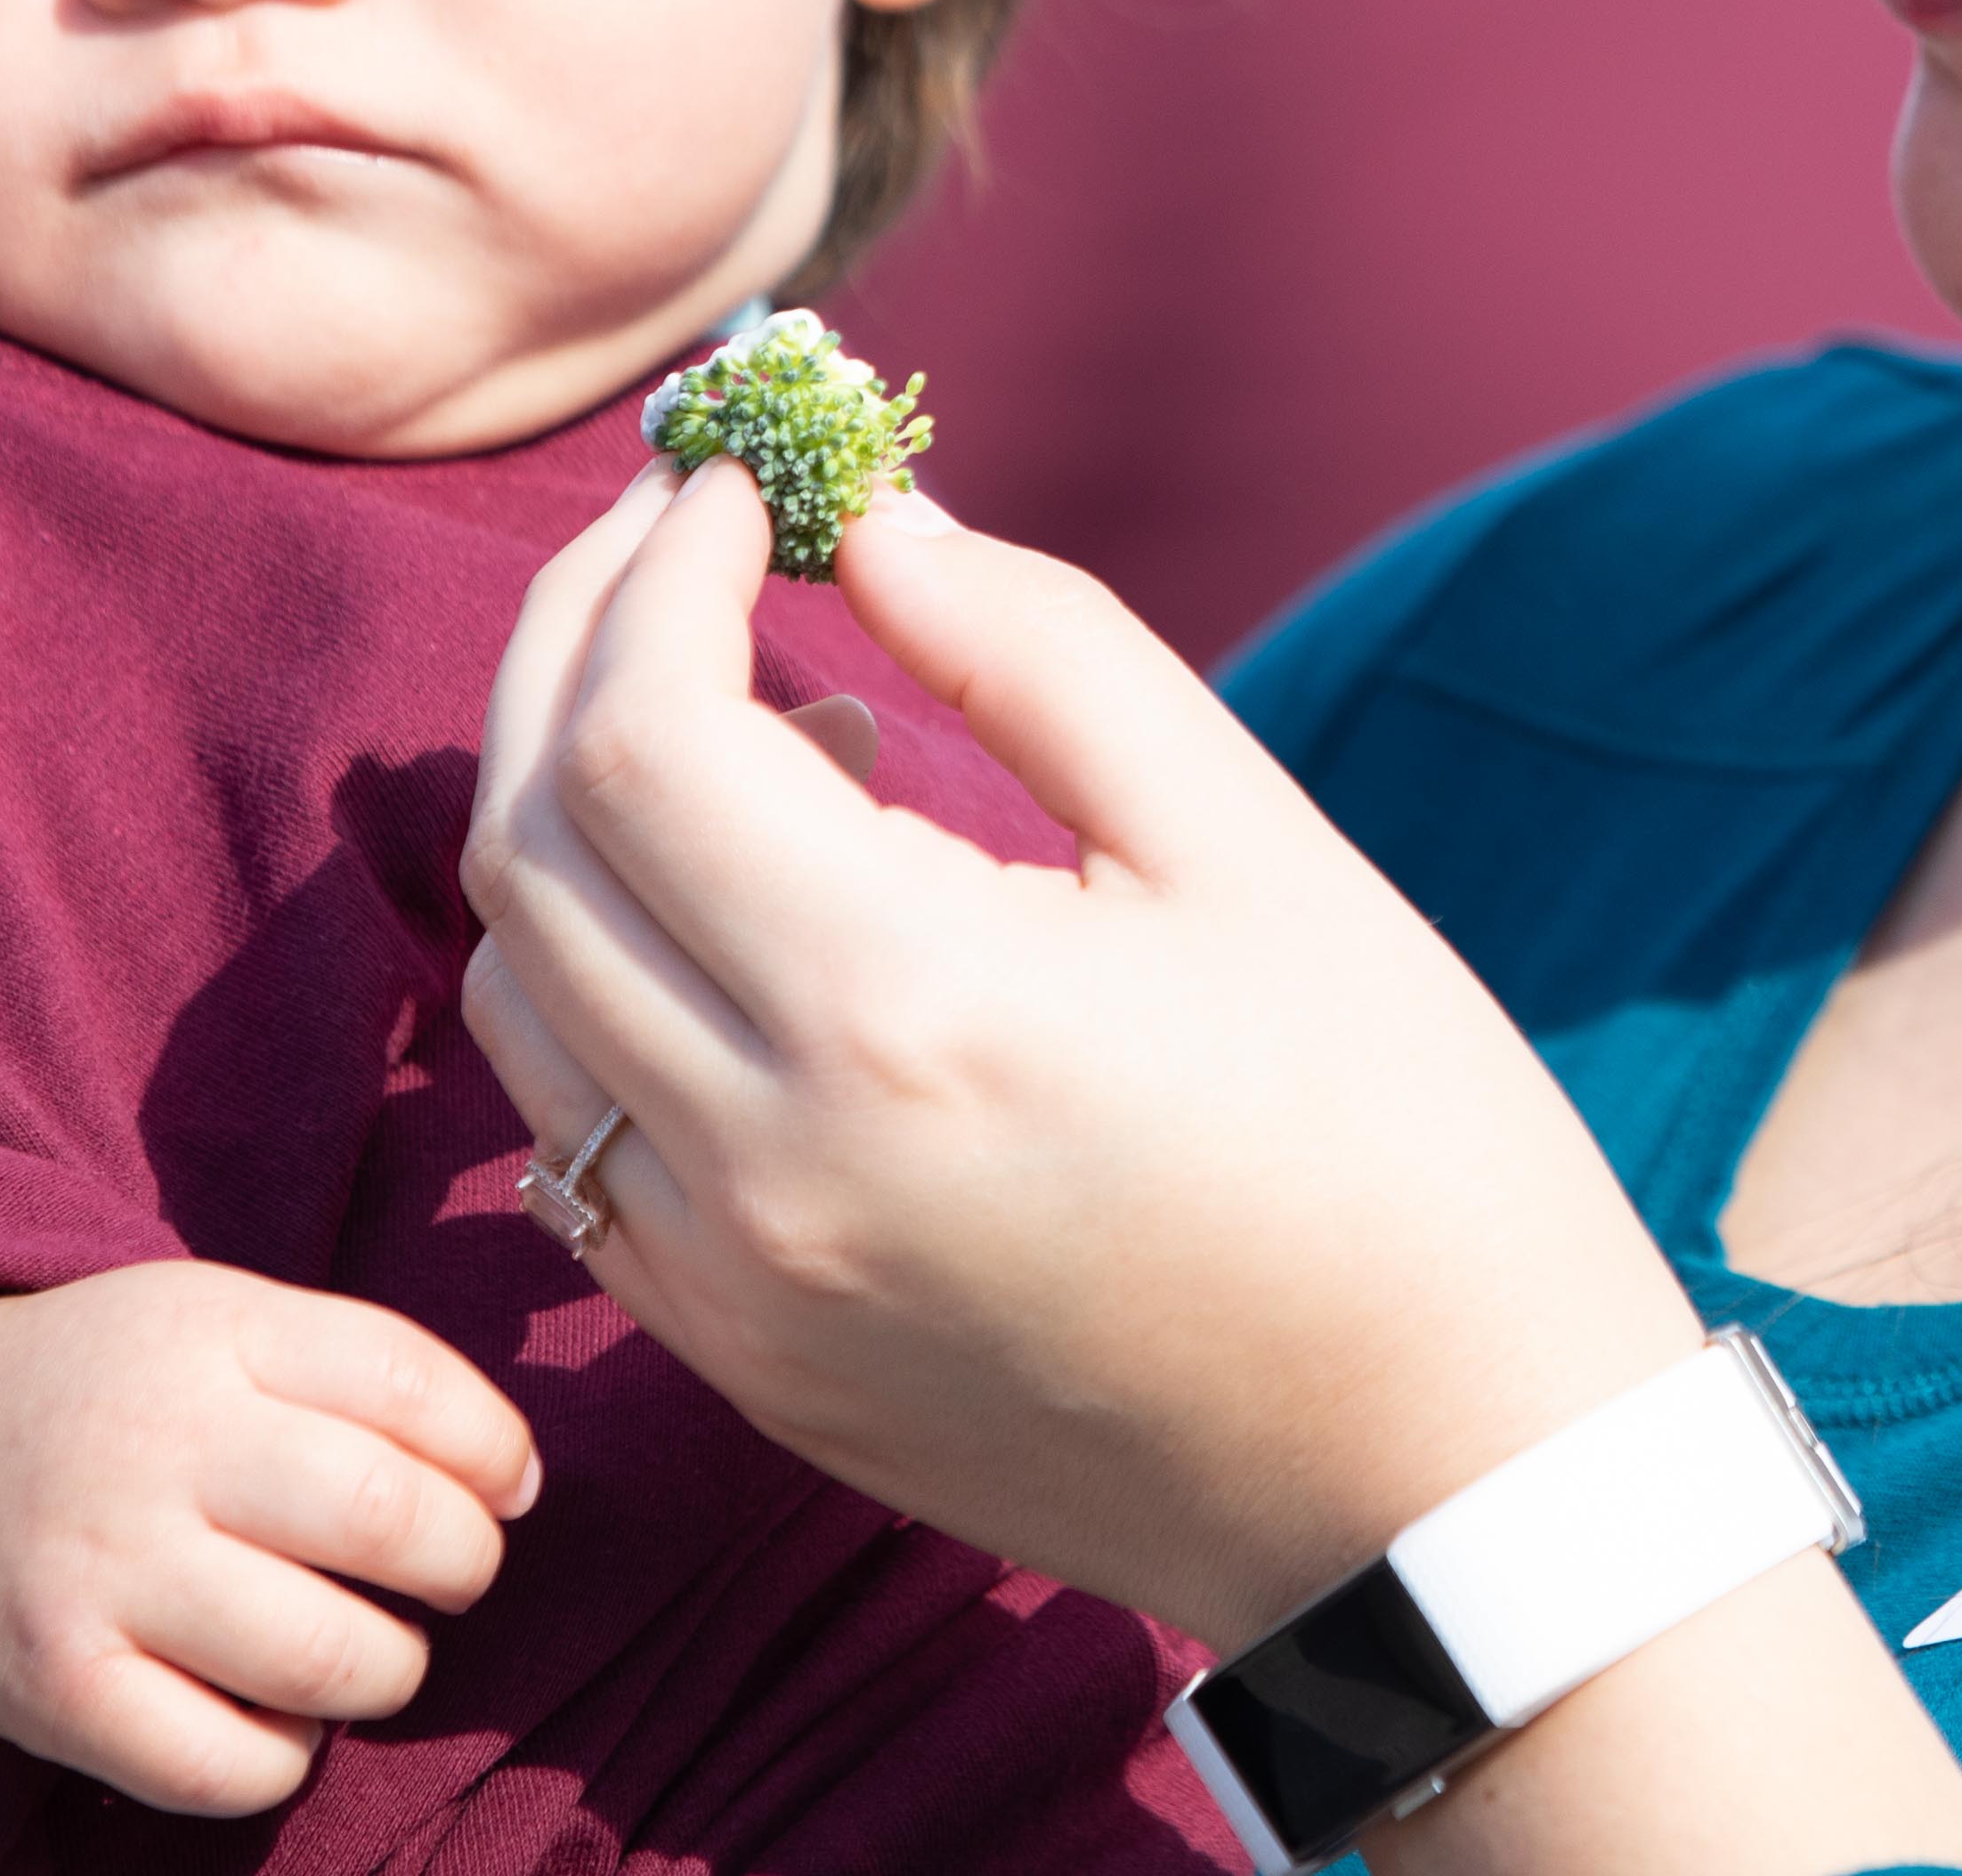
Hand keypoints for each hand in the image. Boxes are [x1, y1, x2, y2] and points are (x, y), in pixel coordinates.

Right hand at [0, 1259, 541, 1814]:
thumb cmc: (108, 1397)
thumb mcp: (217, 1322)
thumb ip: (354, 1369)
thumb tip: (513, 1479)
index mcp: (212, 1333)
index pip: (410, 1386)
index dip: (497, 1449)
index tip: (511, 1487)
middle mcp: (155, 1449)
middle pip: (384, 1518)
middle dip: (464, 1562)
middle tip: (454, 1573)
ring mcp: (100, 1575)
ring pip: (324, 1656)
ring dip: (391, 1668)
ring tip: (373, 1650)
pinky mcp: (57, 1693)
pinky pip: (226, 1765)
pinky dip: (288, 1758)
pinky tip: (281, 1717)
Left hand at [456, 461, 1710, 1648]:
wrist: (1443, 1482)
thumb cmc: (1401, 1145)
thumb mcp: (1250, 852)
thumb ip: (1040, 652)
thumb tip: (870, 520)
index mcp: (906, 1011)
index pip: (641, 731)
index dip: (654, 567)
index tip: (736, 479)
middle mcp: (769, 1164)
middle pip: (530, 852)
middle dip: (577, 653)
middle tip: (687, 546)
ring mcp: (735, 1293)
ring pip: (518, 1000)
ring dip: (578, 825)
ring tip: (775, 740)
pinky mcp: (747, 1372)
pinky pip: (575, 1146)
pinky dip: (603, 991)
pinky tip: (757, 930)